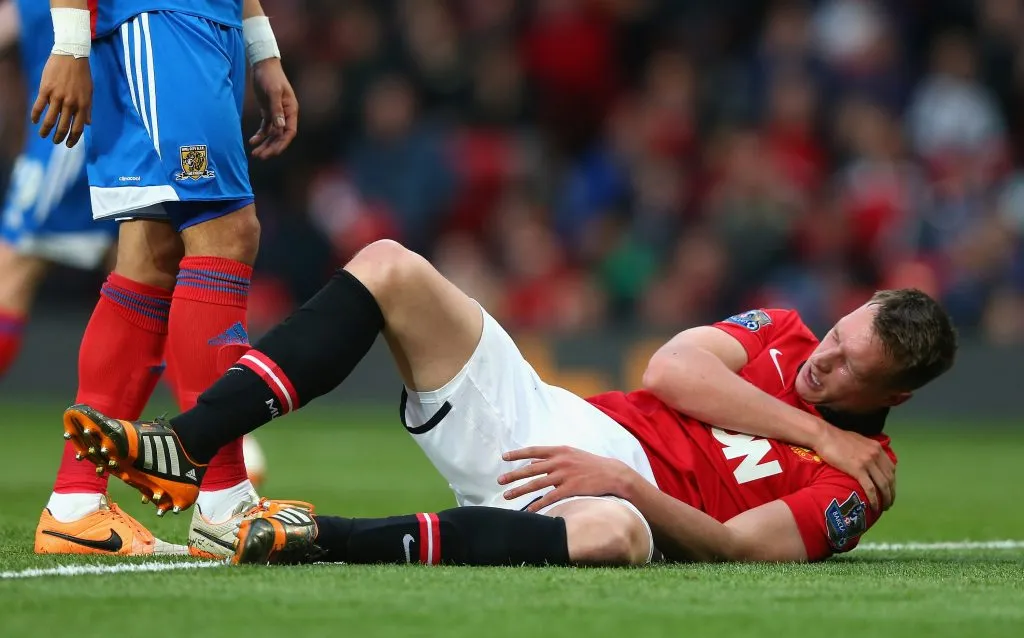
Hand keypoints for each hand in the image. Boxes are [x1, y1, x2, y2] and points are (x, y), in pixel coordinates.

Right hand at [32, 54, 91, 147]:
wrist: (71, 55)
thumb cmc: (82, 74)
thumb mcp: (90, 92)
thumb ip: (88, 109)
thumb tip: (88, 123)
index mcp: (83, 105)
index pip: (78, 128)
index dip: (73, 139)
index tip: (68, 144)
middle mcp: (70, 103)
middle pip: (63, 127)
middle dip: (58, 138)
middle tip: (55, 142)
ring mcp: (57, 97)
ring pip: (50, 120)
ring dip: (46, 131)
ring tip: (43, 135)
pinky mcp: (45, 89)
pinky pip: (39, 106)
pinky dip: (36, 116)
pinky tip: (34, 121)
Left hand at [249, 57, 297, 158]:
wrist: (263, 65)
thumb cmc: (270, 76)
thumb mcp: (273, 92)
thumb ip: (276, 110)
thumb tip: (280, 128)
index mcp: (291, 111)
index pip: (289, 132)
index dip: (281, 144)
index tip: (272, 153)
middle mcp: (286, 115)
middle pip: (280, 136)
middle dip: (271, 147)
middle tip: (260, 156)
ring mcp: (277, 114)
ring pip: (272, 134)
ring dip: (265, 144)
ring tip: (255, 153)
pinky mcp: (268, 111)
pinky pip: (265, 128)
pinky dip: (260, 135)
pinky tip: (252, 141)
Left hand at [498, 446, 635, 512]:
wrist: (613, 474)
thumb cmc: (592, 464)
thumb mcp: (573, 455)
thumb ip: (554, 458)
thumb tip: (534, 462)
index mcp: (560, 450)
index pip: (534, 451)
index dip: (518, 454)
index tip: (504, 457)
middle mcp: (560, 461)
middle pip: (531, 468)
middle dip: (513, 475)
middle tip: (499, 481)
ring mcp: (565, 475)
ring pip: (536, 484)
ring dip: (520, 490)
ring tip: (507, 495)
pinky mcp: (570, 489)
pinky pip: (549, 498)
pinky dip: (537, 505)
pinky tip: (528, 511)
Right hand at [814, 425, 894, 510]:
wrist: (824, 436)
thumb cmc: (836, 438)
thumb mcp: (858, 440)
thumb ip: (866, 449)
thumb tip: (866, 458)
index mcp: (877, 447)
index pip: (891, 468)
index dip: (892, 481)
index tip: (889, 490)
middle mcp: (876, 455)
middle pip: (890, 478)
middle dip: (891, 493)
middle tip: (889, 503)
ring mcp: (868, 462)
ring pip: (883, 485)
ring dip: (886, 499)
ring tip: (884, 508)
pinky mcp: (858, 470)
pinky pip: (870, 488)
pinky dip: (874, 500)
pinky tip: (874, 507)